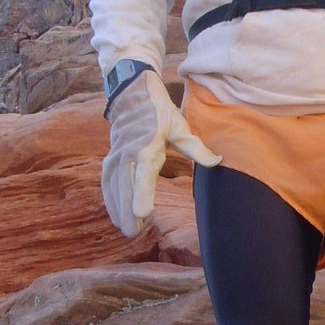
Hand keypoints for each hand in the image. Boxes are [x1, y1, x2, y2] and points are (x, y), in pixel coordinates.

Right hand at [101, 70, 221, 236]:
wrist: (131, 92)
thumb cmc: (159, 111)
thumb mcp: (180, 126)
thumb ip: (196, 147)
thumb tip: (217, 161)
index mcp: (147, 147)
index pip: (143, 175)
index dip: (142, 195)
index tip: (143, 213)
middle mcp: (128, 153)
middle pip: (125, 186)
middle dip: (128, 210)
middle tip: (134, 232)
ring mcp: (117, 155)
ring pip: (114, 187)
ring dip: (118, 208)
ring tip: (127, 229)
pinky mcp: (111, 157)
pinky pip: (107, 181)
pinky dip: (110, 199)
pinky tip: (115, 214)